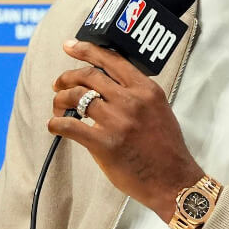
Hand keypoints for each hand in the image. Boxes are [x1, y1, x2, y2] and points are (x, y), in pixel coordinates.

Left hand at [49, 39, 202, 221]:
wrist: (173, 181)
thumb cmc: (165, 148)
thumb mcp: (158, 109)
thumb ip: (136, 92)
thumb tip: (106, 82)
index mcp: (146, 89)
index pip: (111, 60)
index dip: (86, 50)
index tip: (70, 46)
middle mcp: (131, 100)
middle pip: (88, 75)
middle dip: (67, 77)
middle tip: (58, 84)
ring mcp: (117, 121)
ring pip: (77, 97)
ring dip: (60, 99)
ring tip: (58, 106)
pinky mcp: (104, 143)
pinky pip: (70, 125)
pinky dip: (56, 123)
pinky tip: (54, 125)